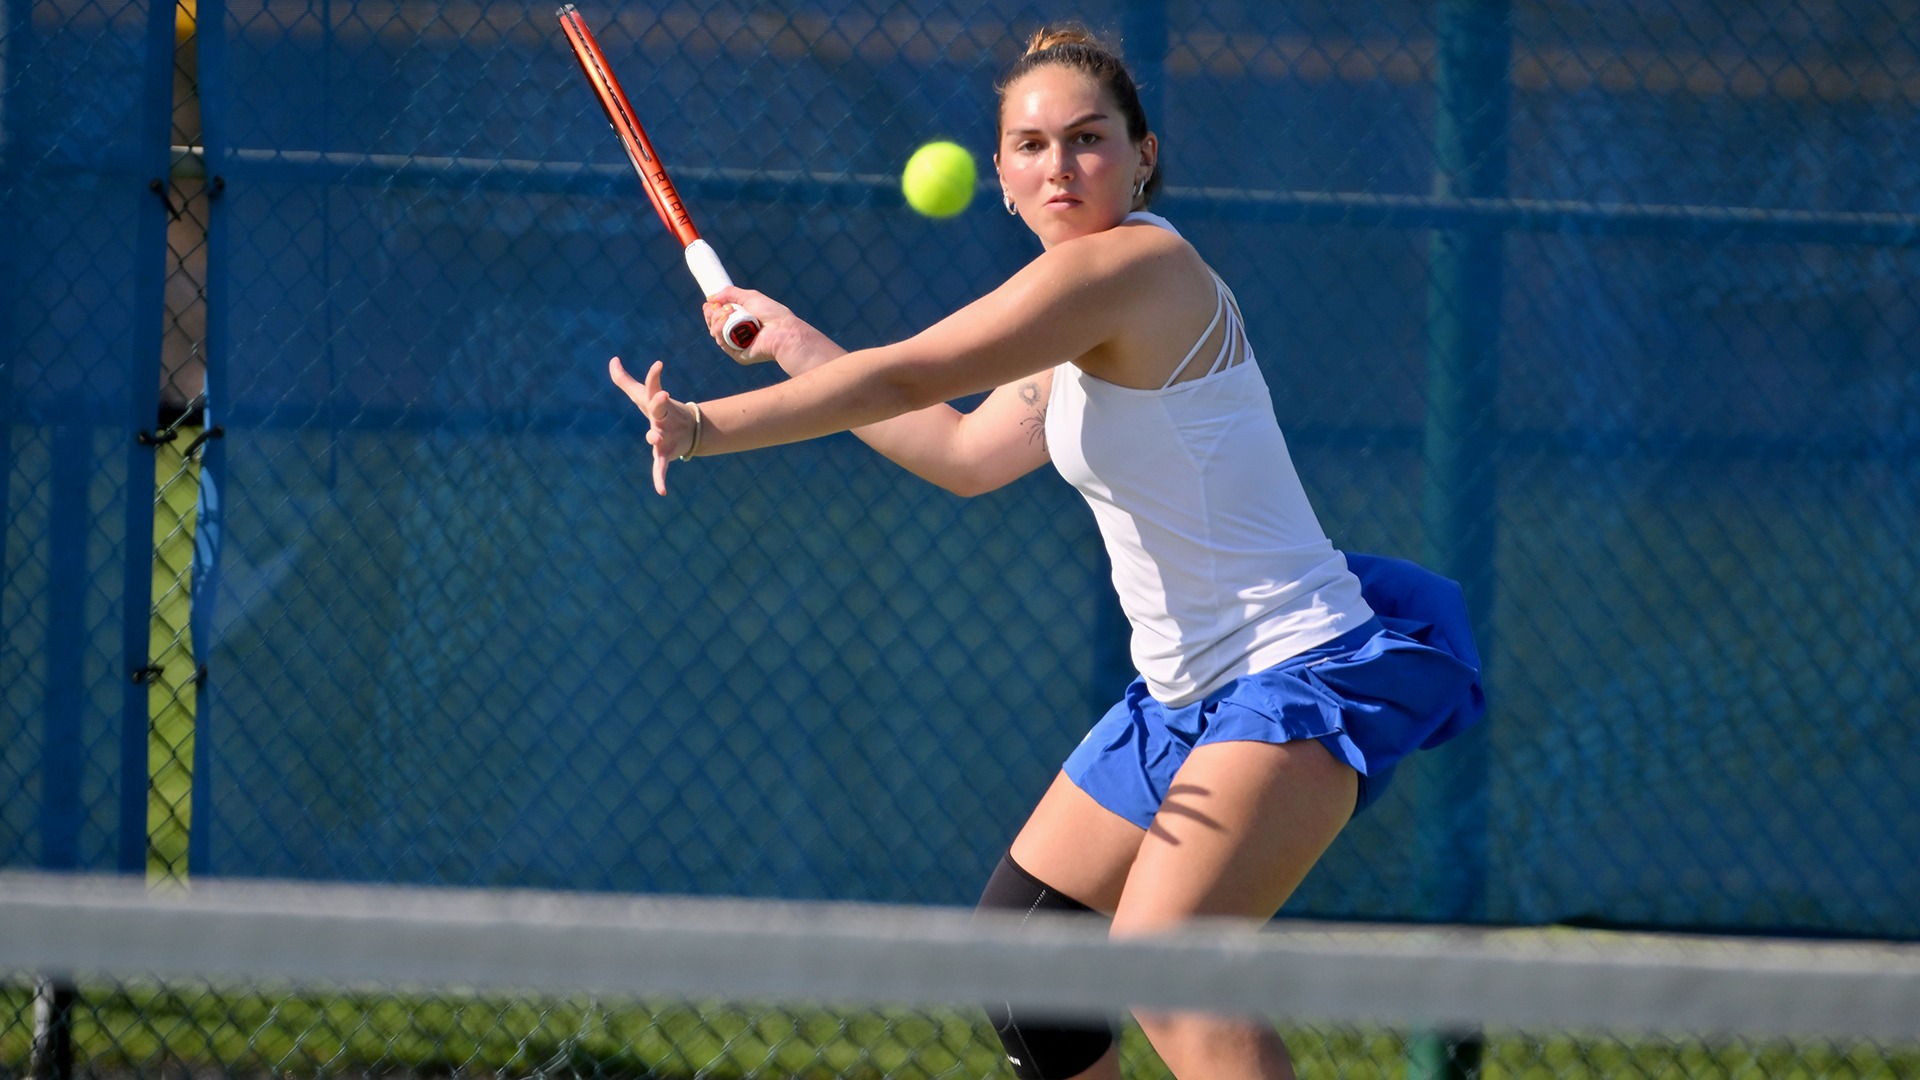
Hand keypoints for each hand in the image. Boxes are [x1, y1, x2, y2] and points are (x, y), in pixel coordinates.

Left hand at [608, 356, 694, 495]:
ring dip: (656, 438)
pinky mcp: (665, 453)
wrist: (687, 431)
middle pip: (660, 410)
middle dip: (659, 403)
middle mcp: (663, 418)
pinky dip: (660, 478)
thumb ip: (625, 380)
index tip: (659, 364)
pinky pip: (661, 467)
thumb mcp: (641, 396)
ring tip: (653, 439)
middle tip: (663, 395)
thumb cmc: (659, 411)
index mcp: (657, 404)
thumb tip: (613, 360)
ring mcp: (665, 436)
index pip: (654, 387)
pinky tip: (661, 491)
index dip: (654, 376)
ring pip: (659, 437)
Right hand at [702, 286, 848, 375]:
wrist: (783, 330)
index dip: (711, 310)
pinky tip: (726, 321)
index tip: (709, 303)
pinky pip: (721, 342)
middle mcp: (736, 332)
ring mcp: (736, 344)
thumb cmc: (772, 313)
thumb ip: (730, 293)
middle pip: (713, 324)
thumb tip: (710, 298)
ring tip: (728, 313)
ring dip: (716, 320)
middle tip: (717, 307)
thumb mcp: (750, 296)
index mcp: (739, 319)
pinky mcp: (737, 354)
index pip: (718, 316)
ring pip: (714, 332)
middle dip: (711, 314)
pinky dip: (720, 330)